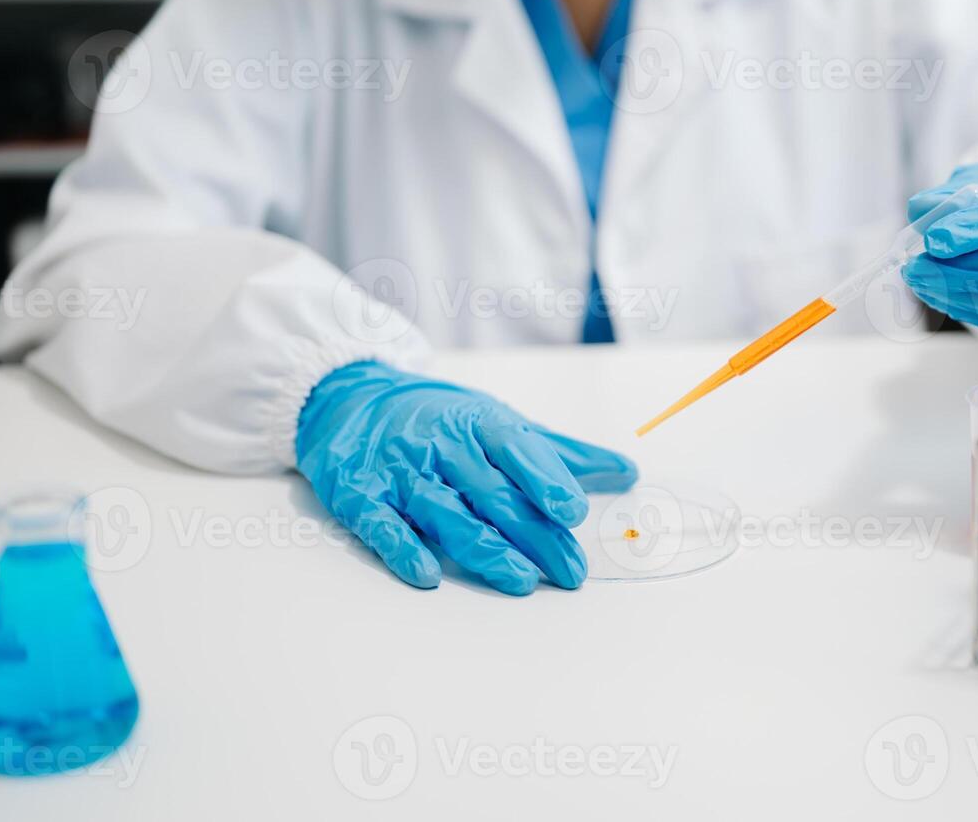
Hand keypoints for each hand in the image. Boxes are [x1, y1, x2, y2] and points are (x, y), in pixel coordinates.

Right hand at [295, 361, 637, 595]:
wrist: (350, 399)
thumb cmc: (440, 420)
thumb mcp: (499, 424)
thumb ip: (559, 454)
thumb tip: (627, 472)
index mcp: (478, 422)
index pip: (516, 448)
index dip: (545, 479)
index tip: (573, 511)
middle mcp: (440, 444)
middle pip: (492, 493)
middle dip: (534, 535)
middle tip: (569, 572)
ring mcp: (399, 470)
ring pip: (445, 512)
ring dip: (483, 548)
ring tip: (520, 579)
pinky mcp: (359, 495)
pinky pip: (381, 524)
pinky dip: (402, 548)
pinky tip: (427, 574)